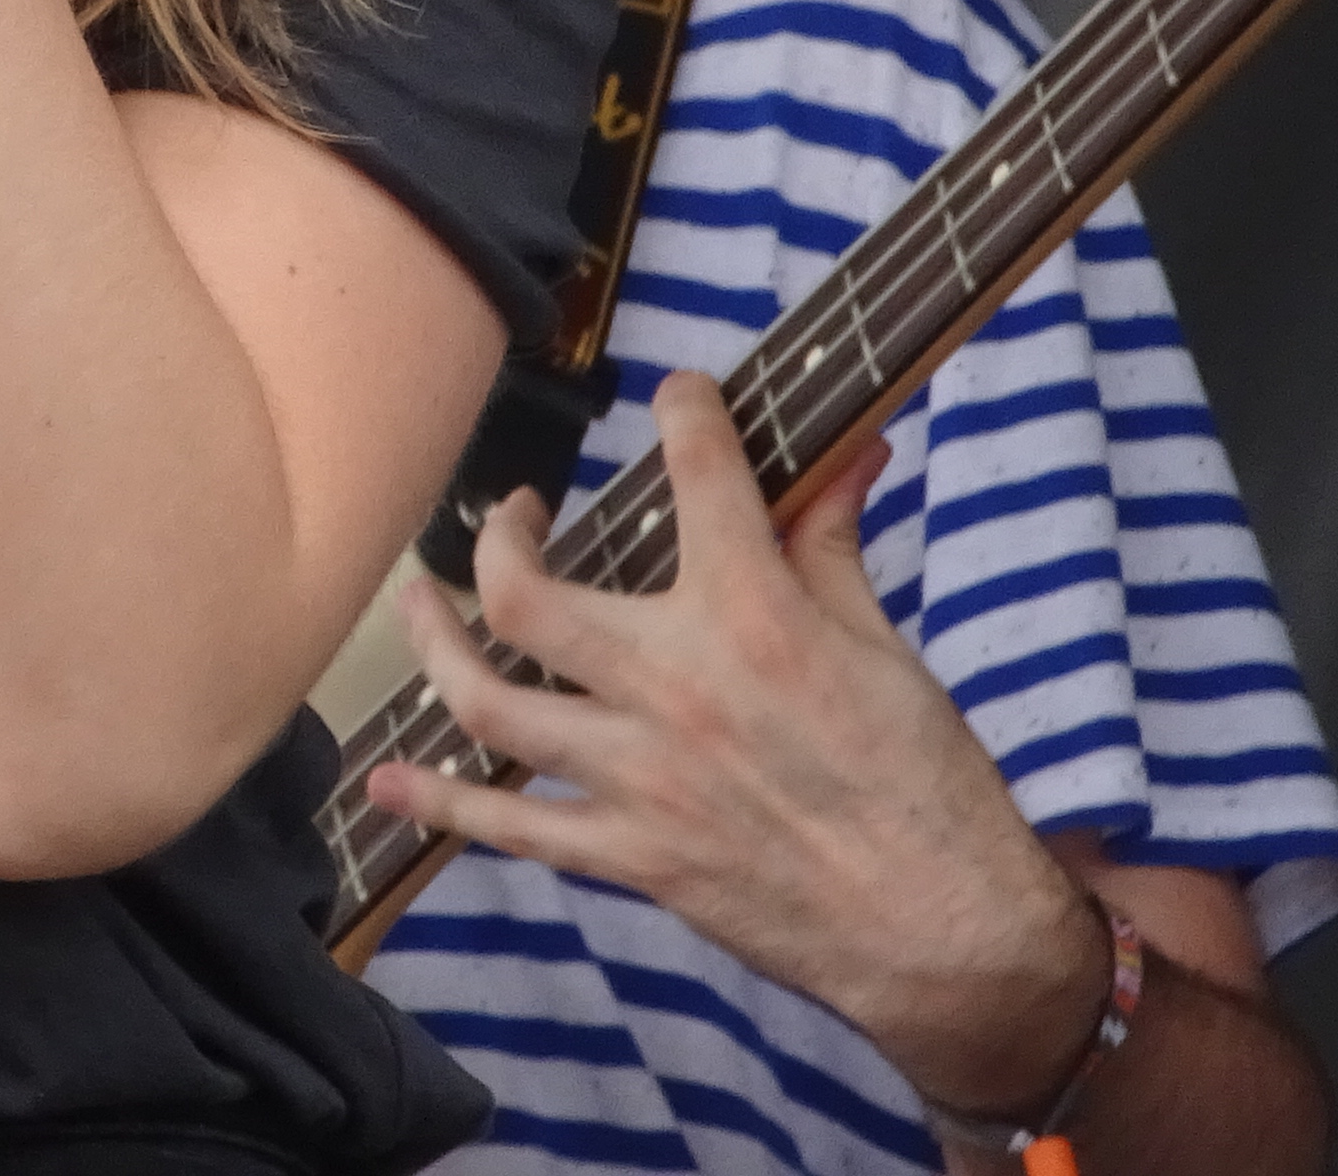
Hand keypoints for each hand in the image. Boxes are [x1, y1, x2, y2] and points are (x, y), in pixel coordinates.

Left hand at [363, 373, 1115, 1118]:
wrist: (949, 938)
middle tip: (515, 517)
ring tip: (421, 602)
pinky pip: (511, 830)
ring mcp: (642, 780)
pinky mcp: (635, 858)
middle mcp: (678, 690)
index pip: (699, 475)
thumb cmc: (930, 788)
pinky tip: (387, 782)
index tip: (679, 398)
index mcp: (755, 620)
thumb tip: (848, 453)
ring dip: (436, 646)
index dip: (685, 412)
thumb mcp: (887, 647)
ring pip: (489, 704)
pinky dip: (441, 804)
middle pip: (526, 597)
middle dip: (500, 539)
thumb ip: (835, 546)